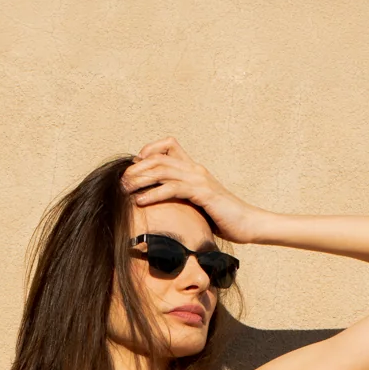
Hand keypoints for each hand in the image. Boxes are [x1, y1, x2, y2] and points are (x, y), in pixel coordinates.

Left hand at [123, 138, 260, 242]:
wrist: (248, 224)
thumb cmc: (222, 218)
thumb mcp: (197, 204)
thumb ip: (181, 198)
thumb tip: (160, 204)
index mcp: (194, 169)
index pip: (168, 145)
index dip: (149, 150)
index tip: (134, 167)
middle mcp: (195, 169)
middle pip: (159, 158)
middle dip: (136, 169)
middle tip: (120, 182)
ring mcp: (200, 179)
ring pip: (163, 170)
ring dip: (140, 179)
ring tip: (124, 190)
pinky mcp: (203, 193)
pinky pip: (174, 188)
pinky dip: (154, 193)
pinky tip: (141, 201)